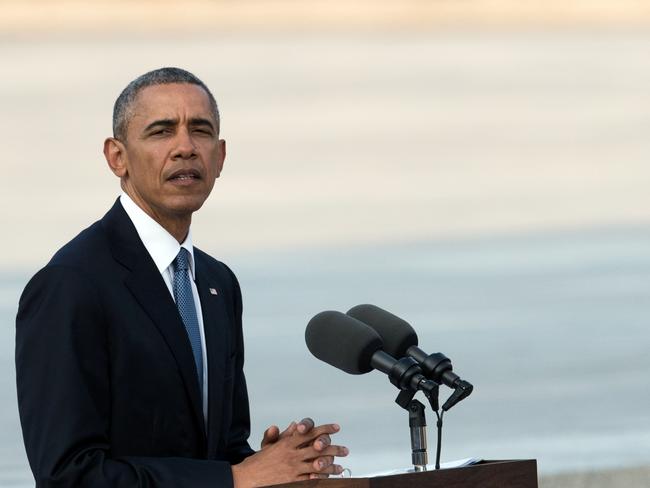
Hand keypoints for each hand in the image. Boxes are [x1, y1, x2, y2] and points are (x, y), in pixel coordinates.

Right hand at [233, 422, 347, 487]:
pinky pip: (310, 480)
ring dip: (331, 466)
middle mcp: (292, 454)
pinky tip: (328, 478)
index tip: (336, 427)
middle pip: (318, 449)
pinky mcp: (292, 481)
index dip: (324, 429)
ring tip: (340, 467)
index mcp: (288, 443)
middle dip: (334, 448)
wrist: (248, 477)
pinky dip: (320, 478)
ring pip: (317, 465)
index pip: (310, 433)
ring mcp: (293, 468)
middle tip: (345, 450)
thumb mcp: (271, 444)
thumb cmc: (259, 461)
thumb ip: (284, 434)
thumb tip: (294, 424)